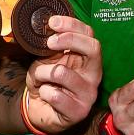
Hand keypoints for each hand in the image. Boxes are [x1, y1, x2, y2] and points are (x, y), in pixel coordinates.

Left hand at [23, 15, 102, 133]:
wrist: (39, 108)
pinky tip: (45, 94)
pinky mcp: (79, 111)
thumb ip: (53, 46)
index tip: (52, 22)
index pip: (89, 34)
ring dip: (42, 72)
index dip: (72, 25)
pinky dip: (43, 92)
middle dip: (68, 40)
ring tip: (40, 78)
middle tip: (49, 43)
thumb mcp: (48, 59)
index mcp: (88, 58)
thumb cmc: (46, 81)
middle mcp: (94, 74)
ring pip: (62, 72)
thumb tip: (51, 26)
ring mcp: (89, 93)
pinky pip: (55, 95)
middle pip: (93, 48)